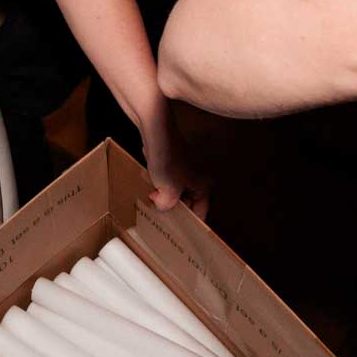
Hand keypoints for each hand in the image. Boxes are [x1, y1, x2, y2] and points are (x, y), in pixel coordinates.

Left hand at [141, 102, 209, 217]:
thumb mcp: (166, 190)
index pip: (200, 213)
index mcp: (205, 185)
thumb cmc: (165, 154)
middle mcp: (201, 175)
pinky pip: (169, 176)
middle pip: (188, 201)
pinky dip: (160, 179)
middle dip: (174, 206)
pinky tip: (152, 177)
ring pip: (177, 188)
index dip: (188, 222)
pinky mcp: (175, 157)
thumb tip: (162, 205)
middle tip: (162, 211)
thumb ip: (167, 205)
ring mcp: (189, 166)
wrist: (156, 126)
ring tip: (155, 194)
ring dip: (165, 192)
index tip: (178, 230)